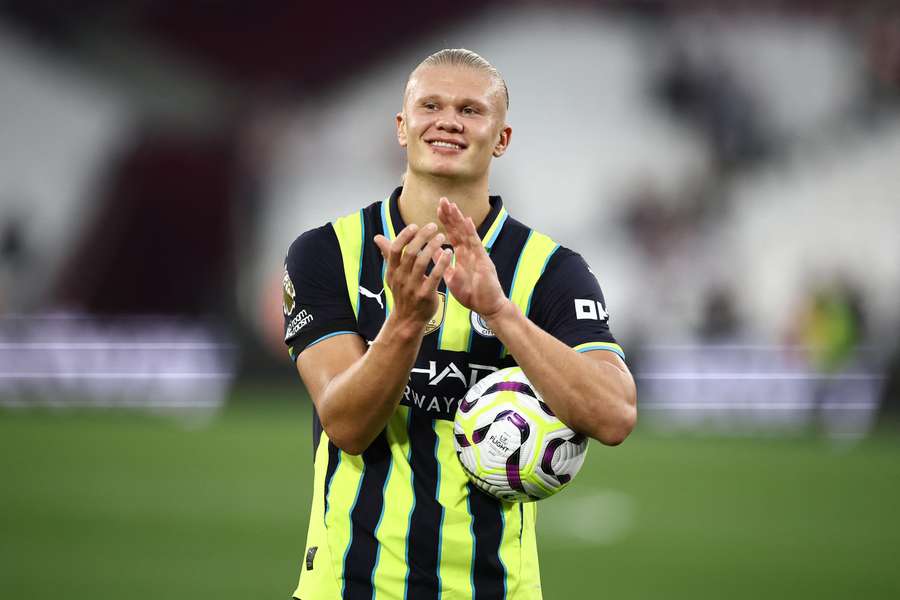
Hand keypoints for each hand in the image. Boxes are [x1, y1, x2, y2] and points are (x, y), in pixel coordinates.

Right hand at [374, 223, 451, 332]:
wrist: (408, 320)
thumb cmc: (403, 293)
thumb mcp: (393, 275)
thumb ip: (388, 255)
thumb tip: (377, 237)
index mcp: (392, 271)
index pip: (394, 249)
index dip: (404, 236)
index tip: (415, 226)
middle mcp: (400, 278)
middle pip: (409, 253)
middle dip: (421, 237)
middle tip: (433, 226)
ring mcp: (412, 287)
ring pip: (421, 262)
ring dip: (432, 246)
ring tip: (442, 236)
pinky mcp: (425, 295)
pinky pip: (434, 276)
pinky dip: (441, 263)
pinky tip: (448, 253)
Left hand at [437, 197, 507, 317]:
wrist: (487, 307)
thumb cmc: (471, 294)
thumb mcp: (451, 277)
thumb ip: (443, 264)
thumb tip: (433, 252)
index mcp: (462, 255)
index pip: (452, 234)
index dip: (445, 221)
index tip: (437, 209)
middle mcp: (470, 251)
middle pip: (459, 229)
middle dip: (451, 215)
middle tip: (442, 199)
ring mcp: (478, 254)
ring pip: (467, 233)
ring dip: (459, 219)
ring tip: (452, 205)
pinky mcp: (484, 261)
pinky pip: (476, 244)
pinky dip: (471, 232)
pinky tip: (466, 221)